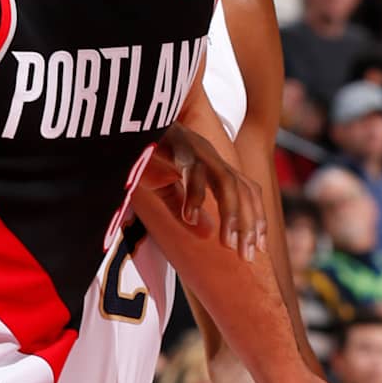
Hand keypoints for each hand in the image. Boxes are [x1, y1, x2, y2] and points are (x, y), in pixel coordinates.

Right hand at [143, 124, 265, 257]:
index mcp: (212, 165)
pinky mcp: (177, 146)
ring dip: (231, 215)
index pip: (246, 191)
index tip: (258, 248)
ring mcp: (196, 150)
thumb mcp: (165, 189)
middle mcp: (210, 156)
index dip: (257, 219)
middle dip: (249, 225)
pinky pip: (193, 172)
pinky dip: (194, 196)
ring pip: (226, 182)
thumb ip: (184, 210)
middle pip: (242, 189)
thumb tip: (207, 234)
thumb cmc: (143, 154)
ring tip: (227, 244)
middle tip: (247, 256)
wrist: (122, 126)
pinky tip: (191, 219)